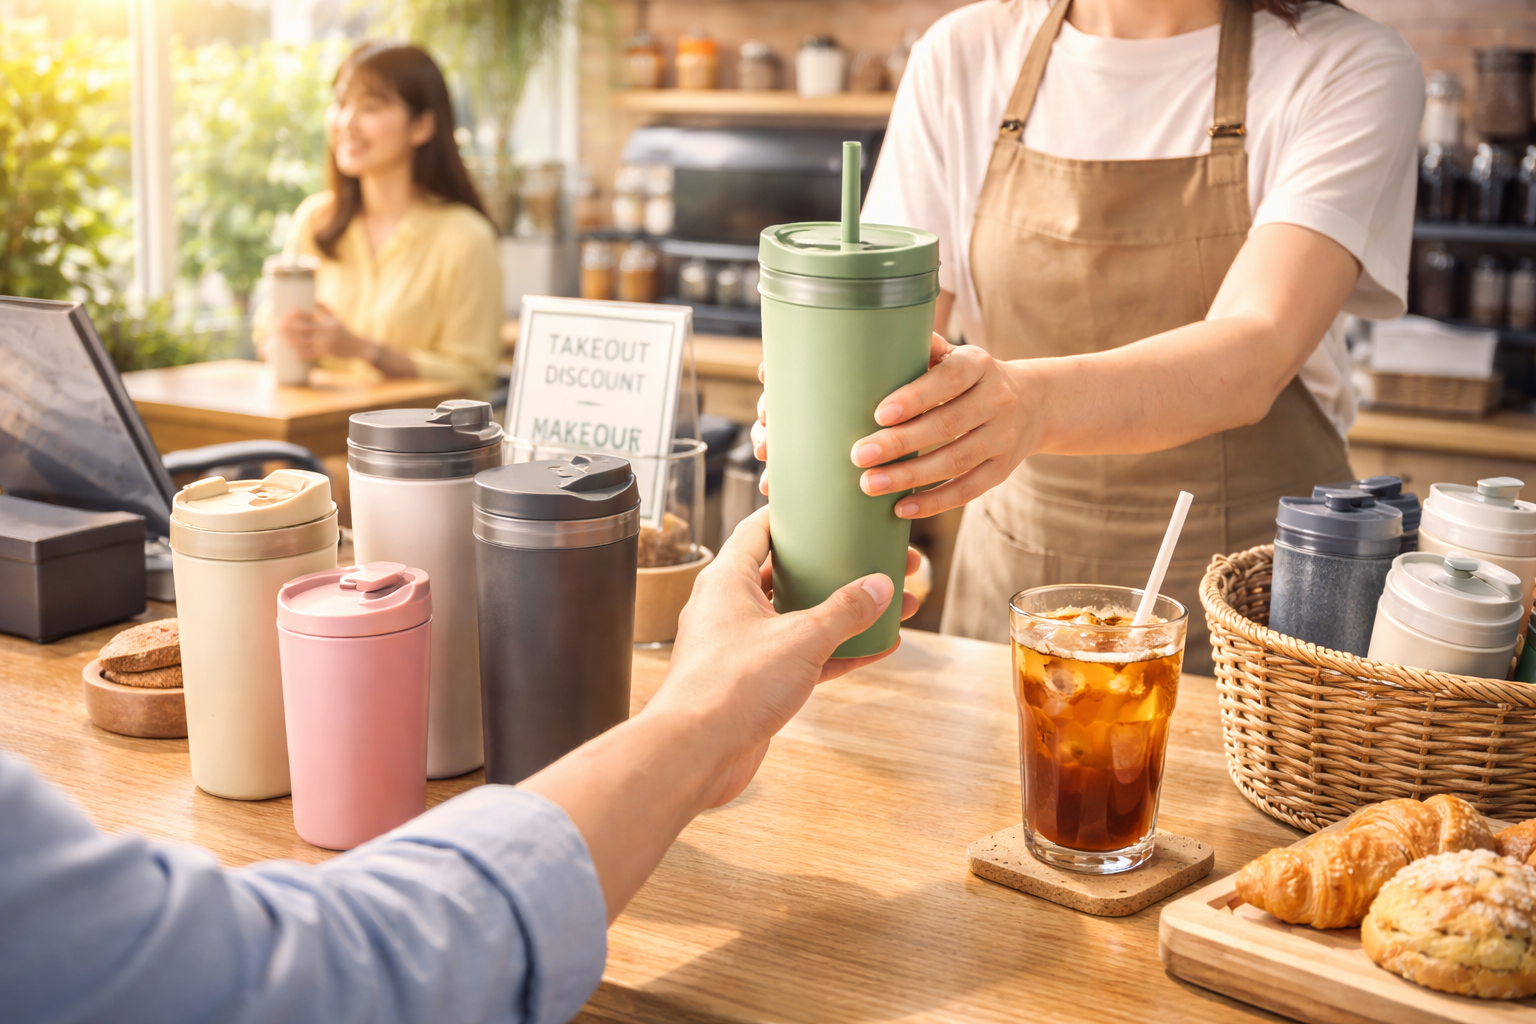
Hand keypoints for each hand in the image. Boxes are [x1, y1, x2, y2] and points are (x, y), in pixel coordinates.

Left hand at [273, 303, 375, 361]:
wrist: (360, 347)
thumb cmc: (346, 332)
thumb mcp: (336, 318)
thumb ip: (325, 308)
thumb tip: (315, 298)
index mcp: (325, 320)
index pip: (305, 314)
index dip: (292, 315)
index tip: (283, 316)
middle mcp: (325, 331)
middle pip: (302, 328)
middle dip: (287, 327)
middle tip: (276, 327)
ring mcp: (326, 342)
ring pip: (305, 342)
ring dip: (292, 341)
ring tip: (282, 341)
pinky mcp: (328, 353)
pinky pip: (312, 354)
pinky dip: (303, 354)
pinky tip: (294, 354)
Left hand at [518, 505, 919, 921]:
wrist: (696, 753)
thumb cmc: (730, 686)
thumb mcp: (801, 639)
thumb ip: (844, 610)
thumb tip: (881, 586)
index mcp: (727, 580)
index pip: (760, 530)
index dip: (794, 517)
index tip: (828, 509)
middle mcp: (730, 608)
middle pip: (788, 574)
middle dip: (834, 568)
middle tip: (878, 560)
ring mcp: (742, 647)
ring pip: (800, 618)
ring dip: (843, 612)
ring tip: (889, 602)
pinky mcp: (755, 683)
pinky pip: (804, 657)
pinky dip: (837, 652)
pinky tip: (877, 648)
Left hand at [852, 332, 1028, 518]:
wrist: (1035, 403)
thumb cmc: (973, 378)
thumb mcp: (958, 355)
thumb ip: (926, 349)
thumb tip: (886, 333)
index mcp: (980, 366)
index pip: (948, 380)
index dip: (915, 397)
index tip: (879, 414)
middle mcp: (997, 401)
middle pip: (947, 425)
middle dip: (900, 443)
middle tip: (859, 455)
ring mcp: (1003, 439)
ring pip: (955, 461)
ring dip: (910, 477)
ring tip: (870, 484)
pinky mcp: (1002, 470)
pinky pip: (968, 490)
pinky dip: (934, 501)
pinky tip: (900, 508)